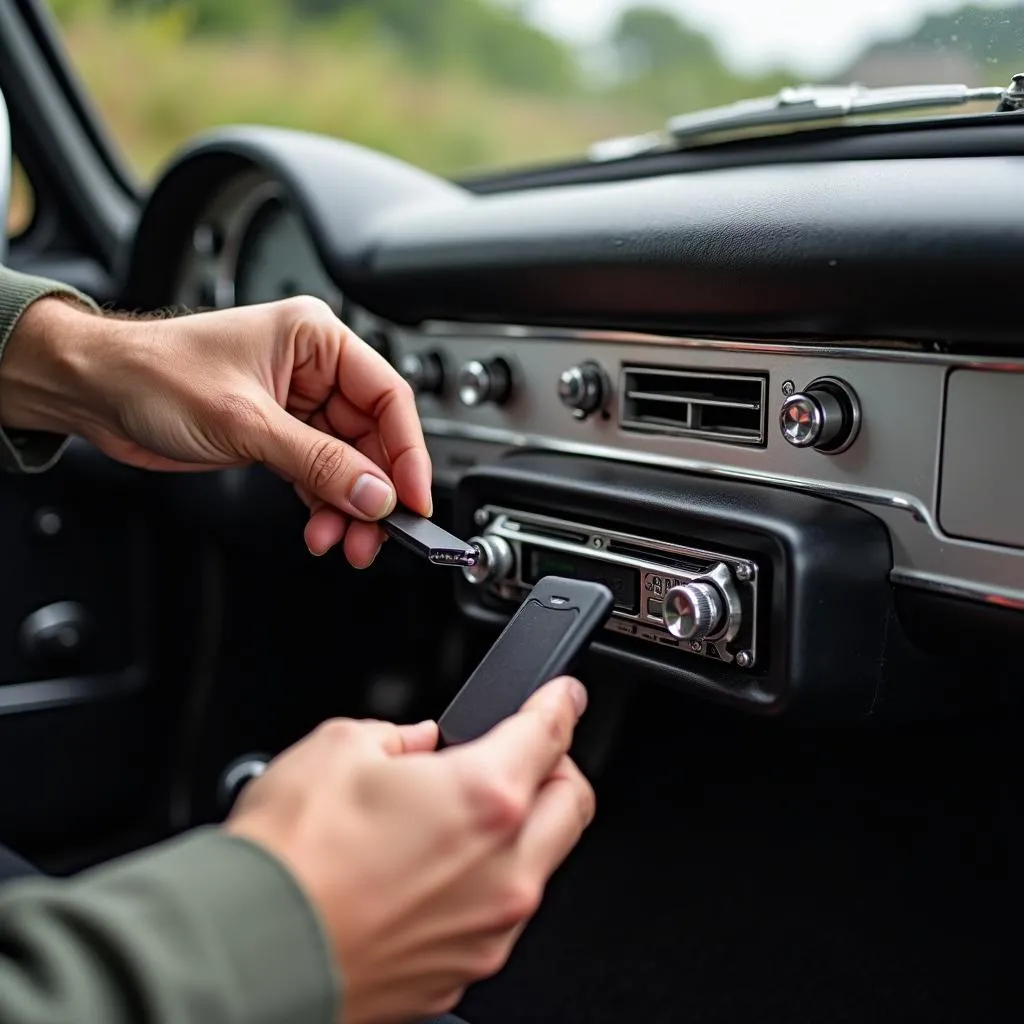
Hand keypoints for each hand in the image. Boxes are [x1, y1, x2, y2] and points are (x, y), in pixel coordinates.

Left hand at [0, 295, 430, 566]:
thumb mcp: (246, 421)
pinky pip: (319, 476)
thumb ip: (318, 462)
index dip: (407, 452)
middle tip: (377, 533)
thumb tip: (374, 493)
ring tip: (344, 541)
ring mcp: (296, 406)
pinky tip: (320, 529)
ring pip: (348, 464)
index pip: (387, 396)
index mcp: (316, 340)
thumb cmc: (152, 373)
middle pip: (373, 438)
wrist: (93, 390)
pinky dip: (323, 506)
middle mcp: (313, 370)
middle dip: (374, 491)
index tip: (413, 499)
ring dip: (349, 507)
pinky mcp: (276, 436)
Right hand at [226, 676, 593, 1023]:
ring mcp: (488, 930)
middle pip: (573, 804)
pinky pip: (498, 916)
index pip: (551, 734)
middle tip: (522, 757)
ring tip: (458, 818)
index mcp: (485, 797)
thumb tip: (417, 746)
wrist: (246, 953)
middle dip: (557, 771)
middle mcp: (504, 870)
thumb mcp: (339, 747)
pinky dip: (483, 885)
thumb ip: (398, 737)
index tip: (562, 696)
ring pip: (542, 865)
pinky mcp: (462, 973)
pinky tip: (430, 872)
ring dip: (522, 832)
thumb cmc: (288, 858)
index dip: (560, 703)